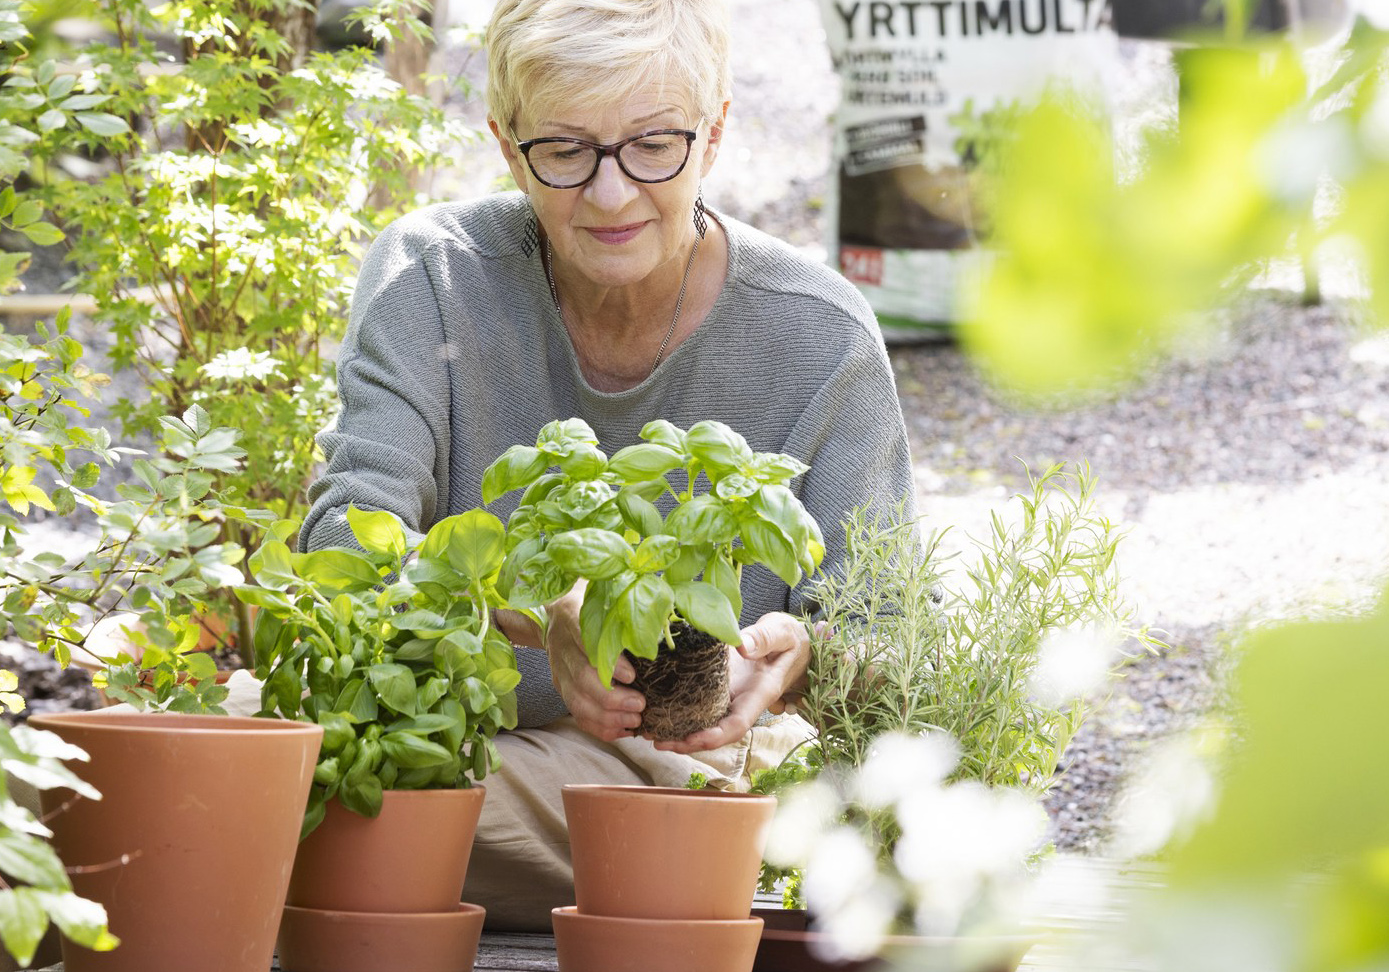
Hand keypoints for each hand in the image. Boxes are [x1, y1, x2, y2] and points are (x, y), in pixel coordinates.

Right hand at [543, 585, 646, 742]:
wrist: (556, 613)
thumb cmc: (591, 605)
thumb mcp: (604, 598)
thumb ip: (623, 611)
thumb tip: (662, 619)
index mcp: (572, 619)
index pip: (587, 643)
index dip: (610, 663)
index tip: (632, 676)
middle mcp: (562, 647)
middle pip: (583, 679)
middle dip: (613, 698)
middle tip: (640, 704)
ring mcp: (559, 671)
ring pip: (577, 702)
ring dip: (607, 717)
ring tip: (634, 720)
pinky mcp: (562, 688)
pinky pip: (577, 714)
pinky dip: (599, 727)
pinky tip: (622, 730)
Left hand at [652, 612, 808, 754]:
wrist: (794, 640)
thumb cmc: (791, 638)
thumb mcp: (782, 633)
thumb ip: (764, 638)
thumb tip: (741, 647)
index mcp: (759, 694)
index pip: (737, 724)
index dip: (714, 736)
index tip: (691, 738)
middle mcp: (742, 701)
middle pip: (715, 732)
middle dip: (688, 742)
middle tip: (658, 741)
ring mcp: (731, 696)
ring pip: (705, 722)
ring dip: (679, 732)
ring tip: (649, 732)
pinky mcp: (720, 686)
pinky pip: (700, 703)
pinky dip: (679, 710)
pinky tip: (657, 709)